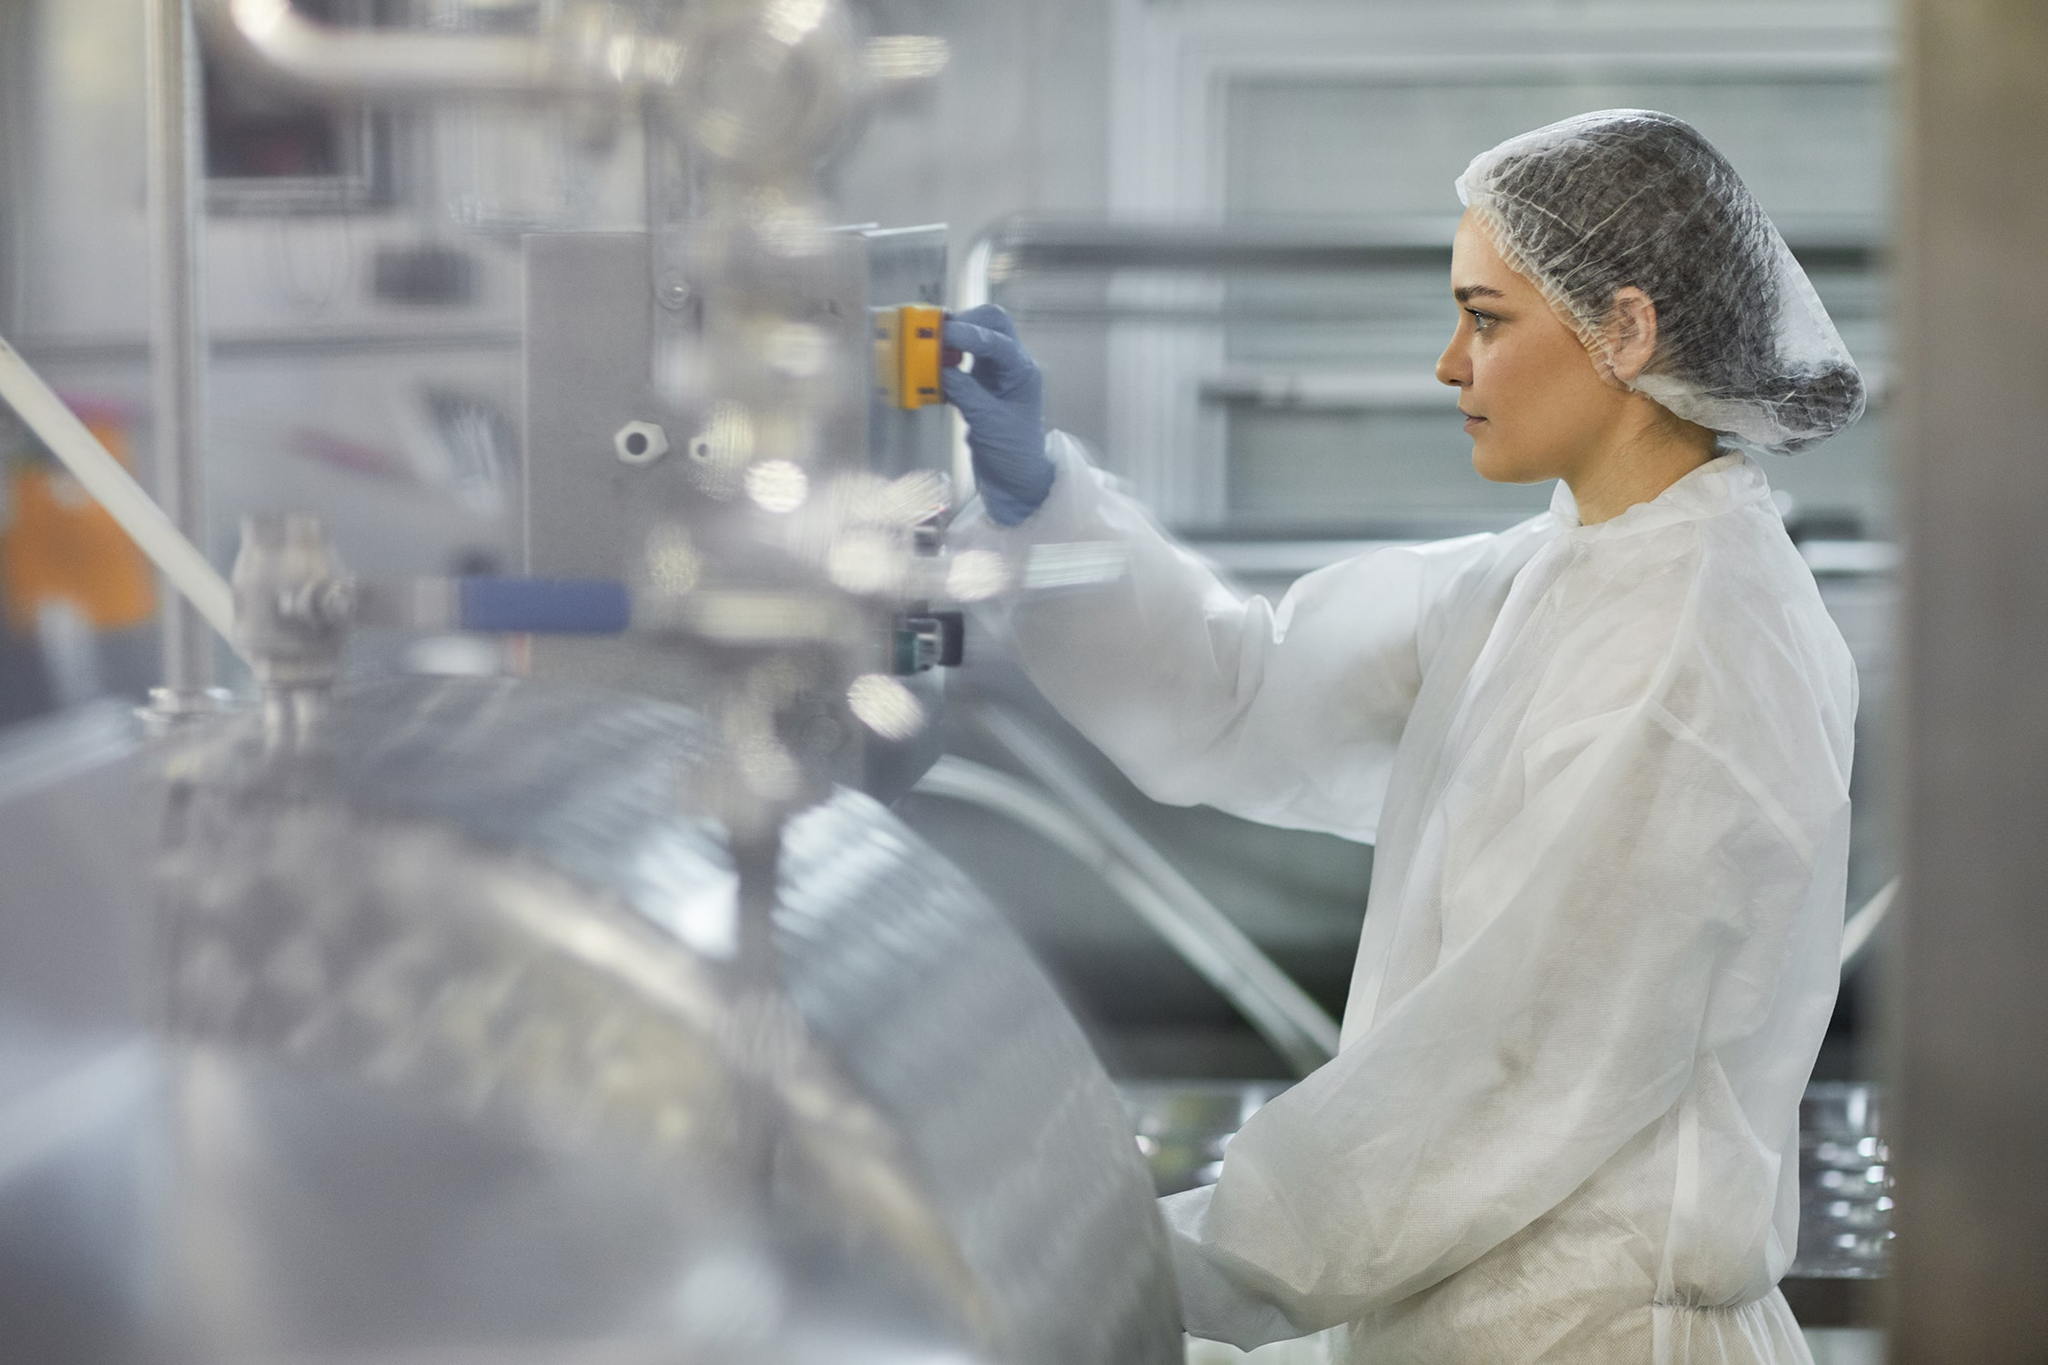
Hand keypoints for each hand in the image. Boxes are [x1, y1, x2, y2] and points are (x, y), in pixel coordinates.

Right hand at [942, 304, 1054, 525]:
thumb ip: (965, 392)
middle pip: (992, 322)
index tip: (945, 334)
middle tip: (938, 336)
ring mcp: (996, 371)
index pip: (999, 340)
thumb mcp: (988, 423)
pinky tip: (933, 371)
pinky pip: (963, 359)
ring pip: (977, 336)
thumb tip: (940, 369)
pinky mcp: (980, 382)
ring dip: (954, 338)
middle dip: (965, 323)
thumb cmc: (1013, 452)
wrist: (1016, 477)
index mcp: (1022, 372)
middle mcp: (1011, 365)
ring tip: (932, 350)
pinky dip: (947, 359)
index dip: (971, 334)